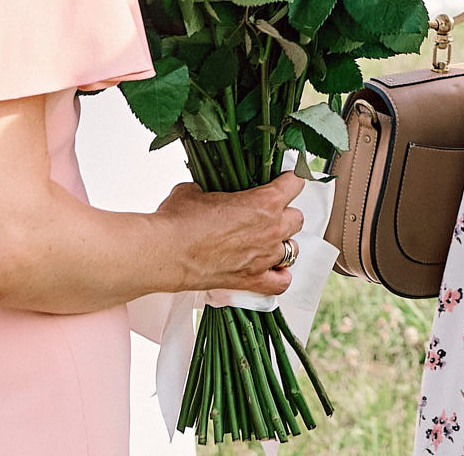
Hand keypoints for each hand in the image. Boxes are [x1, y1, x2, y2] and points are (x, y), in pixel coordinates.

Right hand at [155, 174, 306, 297]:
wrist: (166, 251)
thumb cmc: (179, 220)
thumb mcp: (196, 191)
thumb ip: (210, 189)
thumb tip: (203, 192)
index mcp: (264, 201)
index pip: (295, 184)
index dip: (289, 181)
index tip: (283, 181)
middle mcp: (272, 229)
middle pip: (297, 219)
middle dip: (285, 214)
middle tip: (267, 214)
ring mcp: (264, 257)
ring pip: (293, 250)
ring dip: (282, 244)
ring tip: (266, 242)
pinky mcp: (252, 280)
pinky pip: (281, 282)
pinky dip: (279, 276)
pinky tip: (271, 270)